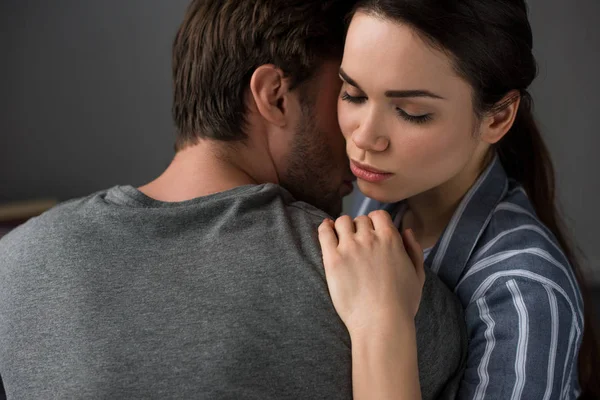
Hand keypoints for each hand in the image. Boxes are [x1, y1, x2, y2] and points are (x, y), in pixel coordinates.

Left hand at [318, 210, 425, 335]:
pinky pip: (324, 233)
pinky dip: (325, 228)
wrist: (381, 323)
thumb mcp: (418, 275)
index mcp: (391, 239)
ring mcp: (349, 248)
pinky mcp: (332, 260)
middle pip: (360, 219)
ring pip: (342, 222)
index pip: (378, 215)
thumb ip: (414, 250)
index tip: (372, 233)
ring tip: (342, 239)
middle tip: (357, 241)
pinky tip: (326, 231)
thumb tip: (407, 231)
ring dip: (342, 227)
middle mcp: (369, 238)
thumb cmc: (402, 304)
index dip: (375, 222)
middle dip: (359, 227)